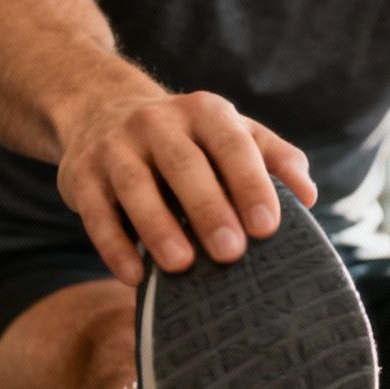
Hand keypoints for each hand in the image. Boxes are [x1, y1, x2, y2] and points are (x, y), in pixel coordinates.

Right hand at [56, 91, 318, 283]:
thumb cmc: (190, 140)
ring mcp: (115, 147)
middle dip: (208, 209)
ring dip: (158, 227)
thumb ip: (275, 159)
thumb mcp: (233, 135)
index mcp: (205, 113)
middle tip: (231, 253)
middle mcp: (157, 123)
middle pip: (183, 165)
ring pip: (135, 186)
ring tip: (181, 265)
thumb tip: (309, 196)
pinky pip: (96, 212)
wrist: (101, 111)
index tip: (268, 227)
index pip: (232, 145)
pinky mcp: (80, 175)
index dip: (250, 184)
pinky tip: (134, 277)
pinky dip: (113, 245)